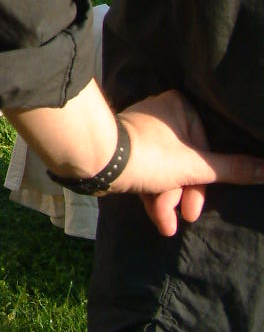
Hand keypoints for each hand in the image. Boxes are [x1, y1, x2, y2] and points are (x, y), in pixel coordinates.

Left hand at [115, 90, 263, 235]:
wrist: (99, 160)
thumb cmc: (150, 155)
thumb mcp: (196, 167)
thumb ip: (232, 169)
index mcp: (180, 106)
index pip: (204, 150)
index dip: (202, 184)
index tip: (195, 208)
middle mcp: (162, 113)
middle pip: (184, 163)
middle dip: (181, 196)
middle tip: (180, 219)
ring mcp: (143, 131)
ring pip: (166, 171)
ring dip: (167, 200)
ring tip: (164, 224)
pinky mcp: (128, 148)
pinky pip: (148, 172)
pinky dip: (152, 194)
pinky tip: (155, 216)